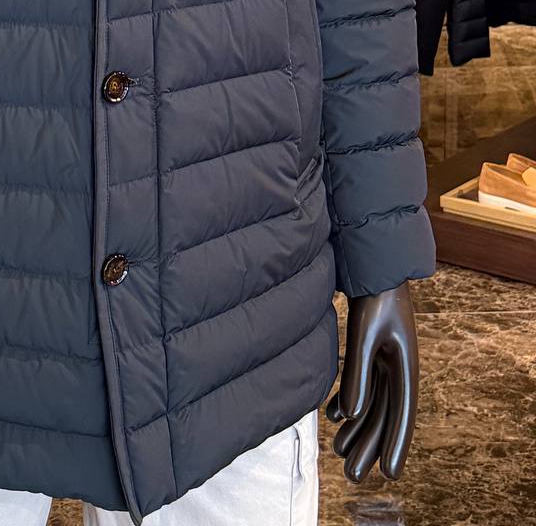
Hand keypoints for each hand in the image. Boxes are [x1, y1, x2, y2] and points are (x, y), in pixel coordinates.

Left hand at [326, 281, 418, 482]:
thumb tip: (351, 413)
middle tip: (352, 475)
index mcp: (406, 364)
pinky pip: (362, 384)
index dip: (397, 444)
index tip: (390, 474)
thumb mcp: (364, 332)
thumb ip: (357, 371)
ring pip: (372, 402)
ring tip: (339, 452)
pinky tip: (333, 416)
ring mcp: (385, 359)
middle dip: (369, 445)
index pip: (402, 413)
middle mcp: (398, 366)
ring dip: (357, 427)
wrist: (372, 262)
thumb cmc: (373, 293)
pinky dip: (348, 401)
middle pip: (383, 414)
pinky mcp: (370, 350)